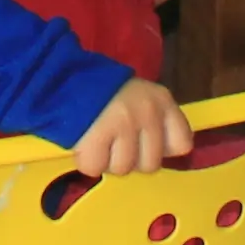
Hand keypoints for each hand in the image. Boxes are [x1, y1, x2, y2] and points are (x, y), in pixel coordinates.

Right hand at [72, 76, 196, 177]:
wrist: (62, 76)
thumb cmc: (103, 92)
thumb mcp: (140, 97)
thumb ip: (156, 123)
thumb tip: (162, 155)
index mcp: (161, 100)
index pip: (182, 143)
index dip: (162, 149)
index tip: (144, 140)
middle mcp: (148, 111)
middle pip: (150, 165)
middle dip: (131, 159)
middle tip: (114, 139)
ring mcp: (123, 124)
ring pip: (123, 169)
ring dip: (107, 160)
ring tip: (98, 137)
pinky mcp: (96, 136)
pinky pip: (95, 168)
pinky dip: (87, 160)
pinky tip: (85, 142)